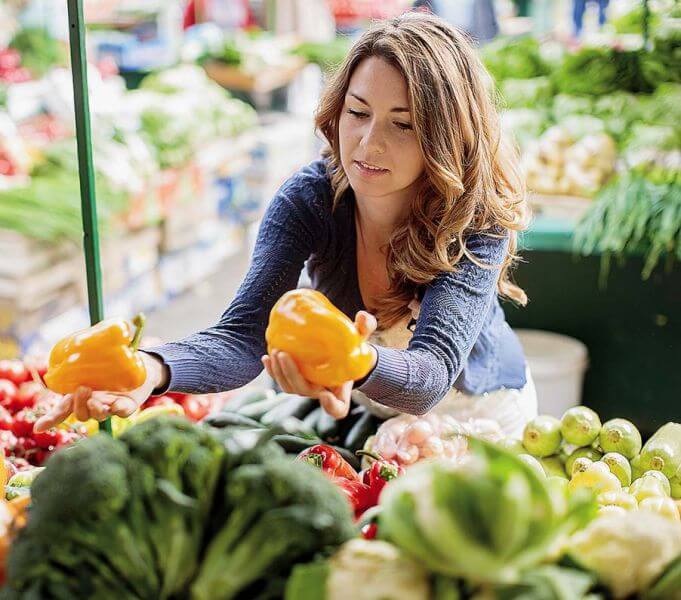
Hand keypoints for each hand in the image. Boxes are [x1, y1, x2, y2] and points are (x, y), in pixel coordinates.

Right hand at [34, 352, 166, 431]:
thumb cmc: (113, 364)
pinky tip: (116, 404)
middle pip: (80, 414)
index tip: (38, 427)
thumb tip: (80, 338)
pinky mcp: (127, 406)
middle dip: (79, 405)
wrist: (141, 367)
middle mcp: (93, 404)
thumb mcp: (96, 359)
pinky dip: (118, 410)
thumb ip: (86, 354)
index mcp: (80, 395)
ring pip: (98, 416)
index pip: (62, 410)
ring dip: (95, 409)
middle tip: (83, 388)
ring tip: (96, 399)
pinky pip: (122, 412)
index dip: (51, 419)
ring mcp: (109, 407)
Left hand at [261, 311, 376, 419]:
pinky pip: (281, 379)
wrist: (341, 352)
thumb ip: (364, 328)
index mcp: (340, 390)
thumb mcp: (362, 338)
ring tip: (275, 352)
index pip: (338, 408)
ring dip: (278, 372)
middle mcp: (321, 392)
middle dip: (291, 375)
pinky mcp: (294, 378)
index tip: (325, 394)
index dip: (332, 406)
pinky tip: (266, 357)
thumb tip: (362, 316)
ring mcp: (306, 387)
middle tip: (284, 355)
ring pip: (289, 387)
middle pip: (304, 391)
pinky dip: (271, 371)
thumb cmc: (352, 348)